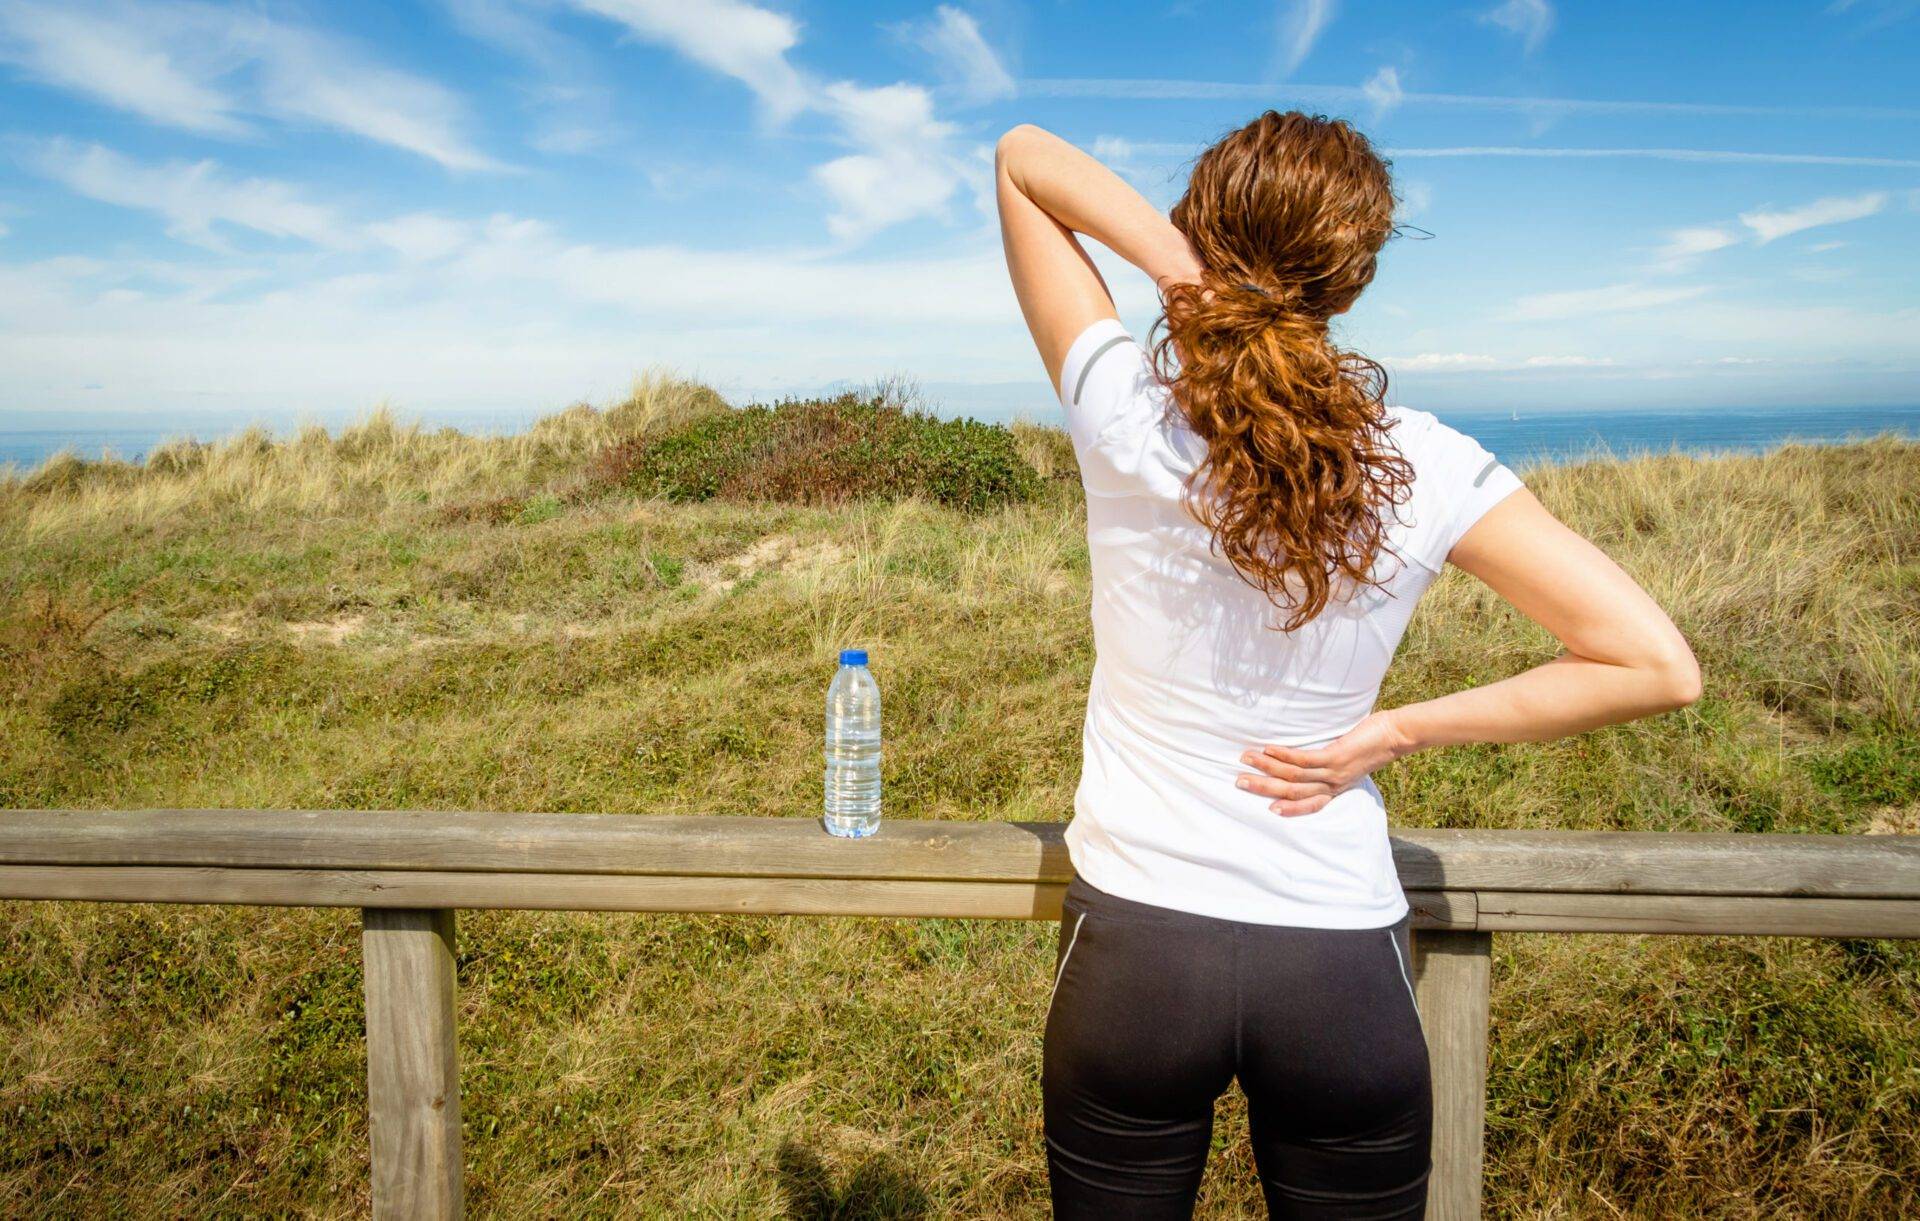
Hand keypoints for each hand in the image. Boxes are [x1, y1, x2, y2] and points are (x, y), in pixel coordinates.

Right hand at [1235, 710, 1417, 815]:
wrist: (1395, 736)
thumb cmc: (1370, 745)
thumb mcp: (1348, 762)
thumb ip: (1329, 765)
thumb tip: (1307, 758)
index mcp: (1335, 789)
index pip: (1308, 804)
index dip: (1288, 808)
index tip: (1267, 810)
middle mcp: (1333, 785)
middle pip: (1292, 791)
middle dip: (1264, 787)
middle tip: (1240, 783)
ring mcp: (1334, 772)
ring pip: (1294, 776)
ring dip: (1267, 767)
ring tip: (1246, 759)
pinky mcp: (1336, 756)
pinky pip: (1304, 759)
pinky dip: (1284, 755)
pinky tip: (1268, 749)